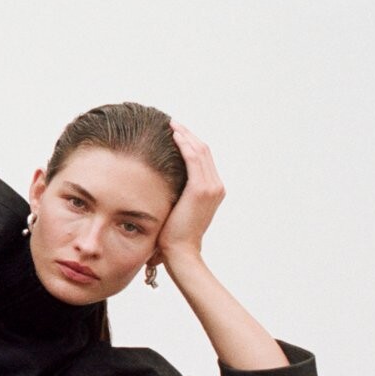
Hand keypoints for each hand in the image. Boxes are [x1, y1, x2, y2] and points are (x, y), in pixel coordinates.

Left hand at [153, 120, 225, 267]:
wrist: (180, 252)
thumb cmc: (172, 236)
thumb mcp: (176, 210)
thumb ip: (175, 194)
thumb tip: (159, 181)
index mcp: (212, 191)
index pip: (202, 159)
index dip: (190, 143)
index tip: (174, 132)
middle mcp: (215, 186)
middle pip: (203, 151)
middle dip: (188, 134)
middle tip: (172, 122)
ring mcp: (211, 187)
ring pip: (200, 151)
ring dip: (185, 135)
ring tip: (171, 124)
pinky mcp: (201, 189)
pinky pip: (194, 158)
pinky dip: (185, 144)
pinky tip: (173, 134)